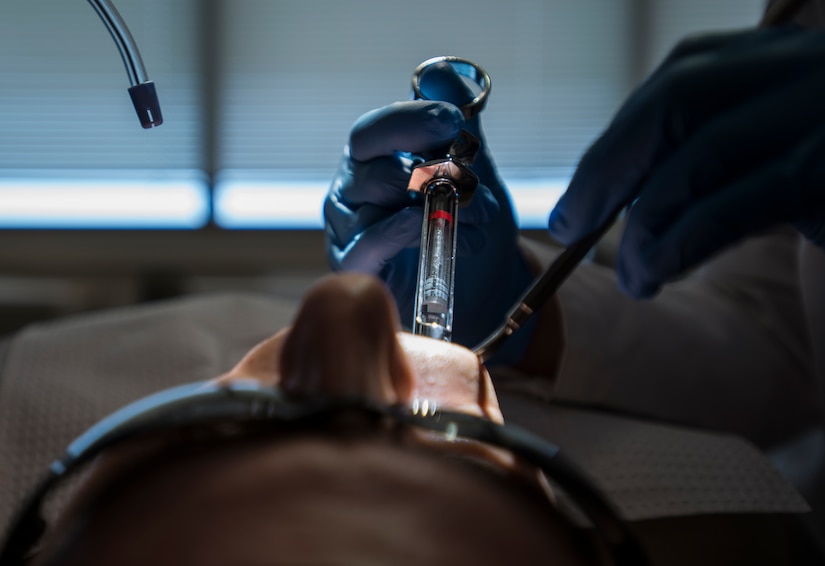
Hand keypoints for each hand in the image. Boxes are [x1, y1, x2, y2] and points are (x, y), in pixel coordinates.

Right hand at [324, 63, 535, 361]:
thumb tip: (442, 75)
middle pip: (376, 166)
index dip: (410, 122)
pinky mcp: (353, 267)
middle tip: (474, 184)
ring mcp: (347, 229)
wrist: (484, 282)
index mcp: (372, 158)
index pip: (375, 130)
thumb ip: (459, 124)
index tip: (452, 121)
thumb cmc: (468, 222)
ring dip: (432, 206)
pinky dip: (400, 232)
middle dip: (432, 172)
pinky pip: (367, 243)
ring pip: (375, 201)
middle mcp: (352, 188)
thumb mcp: (473, 168)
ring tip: (475, 219)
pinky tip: (430, 229)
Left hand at [548, 27, 824, 297]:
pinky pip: (734, 203)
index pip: (678, 83)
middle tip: (572, 228)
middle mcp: (805, 70)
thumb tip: (614, 197)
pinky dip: (680, 242)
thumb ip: (708, 155)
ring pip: (701, 152)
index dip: (614, 144)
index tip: (576, 202)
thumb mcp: (771, 152)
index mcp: (781, 58)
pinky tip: (658, 272)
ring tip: (635, 276)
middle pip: (678, 102)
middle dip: (609, 170)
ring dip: (647, 224)